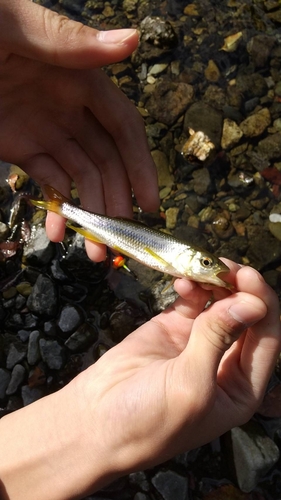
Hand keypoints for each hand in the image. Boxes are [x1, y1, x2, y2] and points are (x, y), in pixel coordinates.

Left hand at [0, 0, 158, 260]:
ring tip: (91, 252)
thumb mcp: (15, 27)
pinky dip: (55, 208)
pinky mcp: (22, 147)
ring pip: (80, 178)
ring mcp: (47, 131)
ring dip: (89, 216)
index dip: (140, 166)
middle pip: (106, 163)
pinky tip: (56, 233)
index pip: (123, 129)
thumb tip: (133, 39)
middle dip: (114, 204)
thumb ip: (68, 41)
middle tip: (114, 245)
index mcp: (81, 79)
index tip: (149, 205)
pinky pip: (47, 181)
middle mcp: (72, 110)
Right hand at [78, 261, 279, 472]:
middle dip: (239, 288)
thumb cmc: (147, 418)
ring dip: (215, 283)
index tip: (249, 277)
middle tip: (222, 265)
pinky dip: (191, 287)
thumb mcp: (189, 383)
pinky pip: (192, 302)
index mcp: (241, 386)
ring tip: (201, 268)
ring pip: (220, 304)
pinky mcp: (172, 329)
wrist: (95, 421)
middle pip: (247, 316)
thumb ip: (218, 338)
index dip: (263, 304)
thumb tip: (254, 303)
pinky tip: (183, 281)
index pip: (267, 338)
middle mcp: (225, 362)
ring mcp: (198, 342)